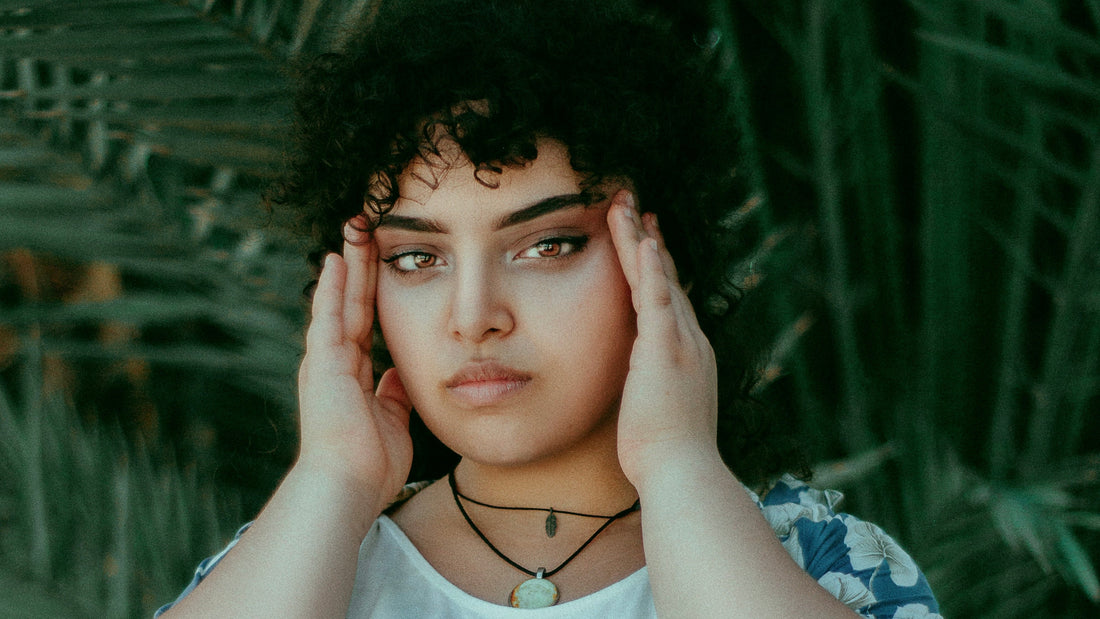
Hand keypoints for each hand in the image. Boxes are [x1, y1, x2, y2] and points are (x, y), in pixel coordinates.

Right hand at [295, 219, 413, 520]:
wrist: (346, 487)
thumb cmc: (369, 466)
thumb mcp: (393, 424)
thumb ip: (394, 398)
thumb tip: (399, 378)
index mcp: (353, 377)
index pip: (365, 323)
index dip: (373, 293)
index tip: (381, 263)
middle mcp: (335, 364)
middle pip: (353, 304)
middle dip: (361, 267)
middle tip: (366, 229)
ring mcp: (326, 361)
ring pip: (341, 301)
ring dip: (350, 264)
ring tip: (356, 228)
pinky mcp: (321, 363)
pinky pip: (328, 316)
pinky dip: (333, 287)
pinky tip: (338, 258)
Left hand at [607, 190, 720, 485]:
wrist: (682, 472)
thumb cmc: (665, 455)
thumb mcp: (656, 412)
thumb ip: (649, 389)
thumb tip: (640, 389)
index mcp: (686, 355)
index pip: (667, 300)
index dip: (654, 268)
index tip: (643, 240)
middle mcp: (690, 341)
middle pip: (664, 279)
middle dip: (647, 241)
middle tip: (634, 206)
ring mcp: (681, 343)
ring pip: (658, 278)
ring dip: (639, 240)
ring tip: (624, 206)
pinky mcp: (666, 350)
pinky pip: (657, 299)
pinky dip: (650, 268)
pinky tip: (643, 239)